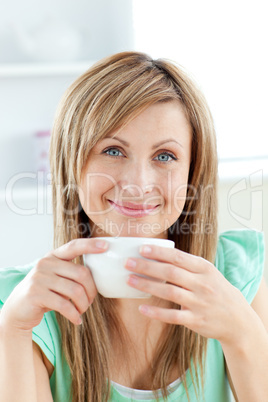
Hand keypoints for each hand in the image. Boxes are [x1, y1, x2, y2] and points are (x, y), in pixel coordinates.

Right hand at [0, 238, 107, 331]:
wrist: (18, 309)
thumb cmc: (45, 293)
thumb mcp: (56, 278)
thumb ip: (71, 273)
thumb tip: (98, 278)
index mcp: (54, 256)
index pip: (74, 246)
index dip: (90, 245)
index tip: (106, 246)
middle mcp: (46, 263)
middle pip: (81, 273)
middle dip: (91, 290)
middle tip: (91, 301)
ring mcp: (40, 278)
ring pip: (75, 291)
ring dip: (83, 305)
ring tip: (82, 311)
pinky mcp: (36, 294)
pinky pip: (64, 305)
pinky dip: (74, 315)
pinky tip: (77, 320)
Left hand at [125, 244, 249, 343]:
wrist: (237, 319)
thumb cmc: (217, 290)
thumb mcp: (208, 273)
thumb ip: (188, 264)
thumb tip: (159, 253)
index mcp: (204, 268)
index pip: (178, 257)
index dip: (158, 252)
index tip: (140, 248)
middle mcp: (202, 284)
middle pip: (170, 272)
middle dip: (147, 267)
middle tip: (128, 263)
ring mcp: (199, 303)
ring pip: (169, 292)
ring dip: (147, 286)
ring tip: (130, 280)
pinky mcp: (195, 320)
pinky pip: (172, 316)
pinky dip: (156, 312)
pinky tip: (142, 309)